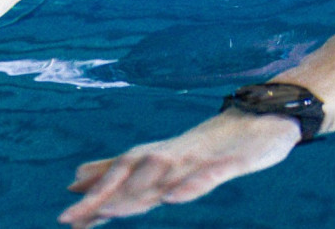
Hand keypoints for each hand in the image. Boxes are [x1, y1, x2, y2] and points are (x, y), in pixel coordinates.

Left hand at [60, 110, 300, 227]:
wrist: (268, 115)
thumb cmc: (217, 141)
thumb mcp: (171, 156)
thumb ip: (127, 168)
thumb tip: (79, 178)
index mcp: (162, 156)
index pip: (121, 175)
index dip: (94, 195)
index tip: (66, 217)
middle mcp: (175, 154)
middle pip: (133, 173)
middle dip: (102, 196)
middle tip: (69, 218)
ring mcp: (203, 156)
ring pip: (164, 172)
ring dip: (136, 190)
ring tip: (109, 210)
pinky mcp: (232, 160)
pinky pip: (209, 174)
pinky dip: (191, 185)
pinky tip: (174, 198)